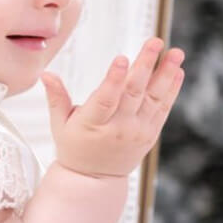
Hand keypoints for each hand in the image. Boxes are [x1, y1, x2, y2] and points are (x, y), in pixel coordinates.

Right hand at [39, 38, 184, 178]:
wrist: (94, 180)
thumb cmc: (74, 147)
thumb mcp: (60, 124)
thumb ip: (56, 97)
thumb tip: (45, 73)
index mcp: (93, 125)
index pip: (105, 99)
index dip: (114, 79)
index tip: (122, 58)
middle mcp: (118, 129)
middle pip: (133, 93)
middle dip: (145, 65)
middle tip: (155, 42)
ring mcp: (137, 132)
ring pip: (154, 98)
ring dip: (166, 73)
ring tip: (176, 53)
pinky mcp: (150, 134)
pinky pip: (163, 109)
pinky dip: (171, 90)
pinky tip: (177, 71)